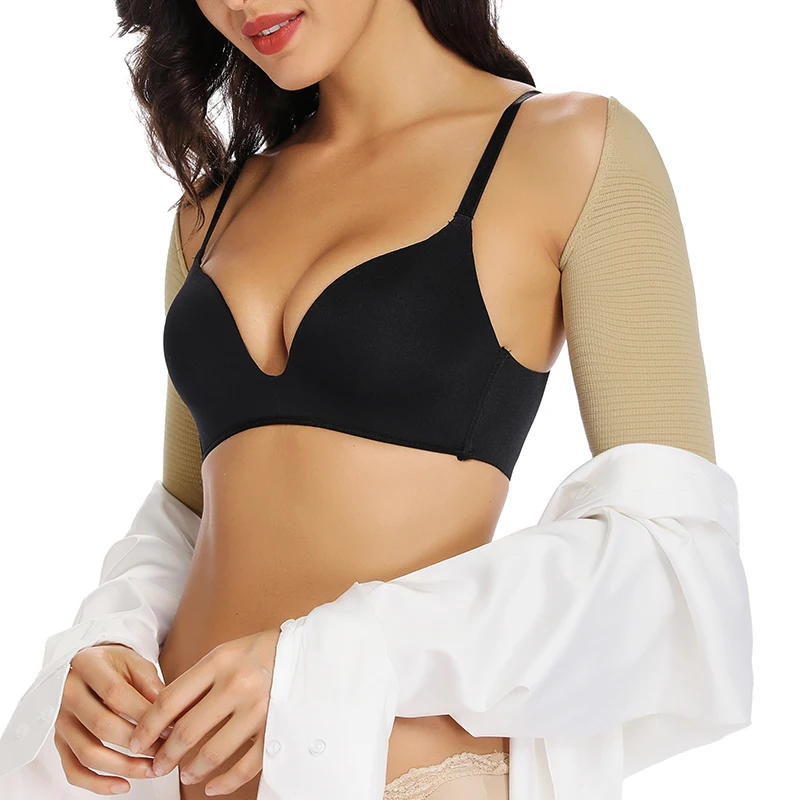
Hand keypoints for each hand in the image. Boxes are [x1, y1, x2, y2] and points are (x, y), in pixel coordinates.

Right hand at [54, 642, 165, 795]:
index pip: (115, 694)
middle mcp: (67, 693)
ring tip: (151, 769)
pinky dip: (98, 784)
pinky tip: (123, 785)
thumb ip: (149, 683)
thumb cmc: (116, 665)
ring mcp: (61, 721)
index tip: (169, 726)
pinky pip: (73, 770)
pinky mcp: (60, 742)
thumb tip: (165, 711)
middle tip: (165, 750)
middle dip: (137, 742)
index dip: (144, 713)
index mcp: (87, 665)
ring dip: (123, 767)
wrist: (90, 666)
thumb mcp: (135, 661)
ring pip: (87, 753)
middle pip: (101, 726)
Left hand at [129, 630, 279, 795]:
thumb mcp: (225, 654)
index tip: (137, 741)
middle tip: (156, 765)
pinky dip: (224, 783)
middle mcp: (236, 685)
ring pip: (212, 753)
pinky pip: (245, 767)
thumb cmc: (259, 653)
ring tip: (184, 773)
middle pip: (186, 731)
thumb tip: (164, 718)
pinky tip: (211, 787)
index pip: (170, 700)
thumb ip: (197, 682)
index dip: (147, 726)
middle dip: (165, 755)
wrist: (305, 651)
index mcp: (219, 662)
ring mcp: (258, 709)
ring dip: (191, 770)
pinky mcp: (275, 728)